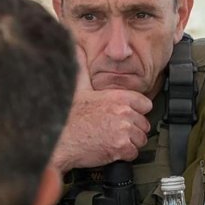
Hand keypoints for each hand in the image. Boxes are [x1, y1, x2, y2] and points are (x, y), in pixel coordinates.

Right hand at [51, 46, 153, 172]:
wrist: (59, 140)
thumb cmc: (67, 117)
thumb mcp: (78, 88)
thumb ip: (83, 70)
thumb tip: (77, 50)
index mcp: (118, 97)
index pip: (146, 104)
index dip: (137, 111)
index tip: (127, 116)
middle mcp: (124, 112)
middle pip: (144, 124)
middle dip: (133, 129)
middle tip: (115, 130)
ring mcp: (123, 130)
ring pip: (140, 139)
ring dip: (129, 143)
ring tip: (112, 140)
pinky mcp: (120, 148)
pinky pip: (133, 153)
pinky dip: (124, 155)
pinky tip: (110, 149)